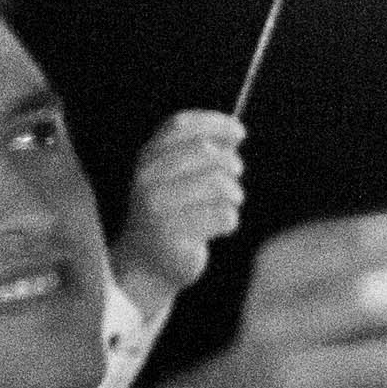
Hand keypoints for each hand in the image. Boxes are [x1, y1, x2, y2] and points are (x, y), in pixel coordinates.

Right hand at [112, 111, 246, 310]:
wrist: (148, 263)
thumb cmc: (172, 215)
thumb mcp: (178, 177)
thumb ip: (202, 153)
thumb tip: (234, 133)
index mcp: (147, 158)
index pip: (181, 125)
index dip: (215, 123)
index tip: (239, 132)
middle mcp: (148, 178)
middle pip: (207, 152)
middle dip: (231, 166)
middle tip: (233, 183)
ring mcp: (158, 206)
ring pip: (221, 185)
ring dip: (233, 197)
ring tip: (225, 207)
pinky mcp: (174, 234)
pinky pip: (225, 216)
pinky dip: (230, 221)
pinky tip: (216, 228)